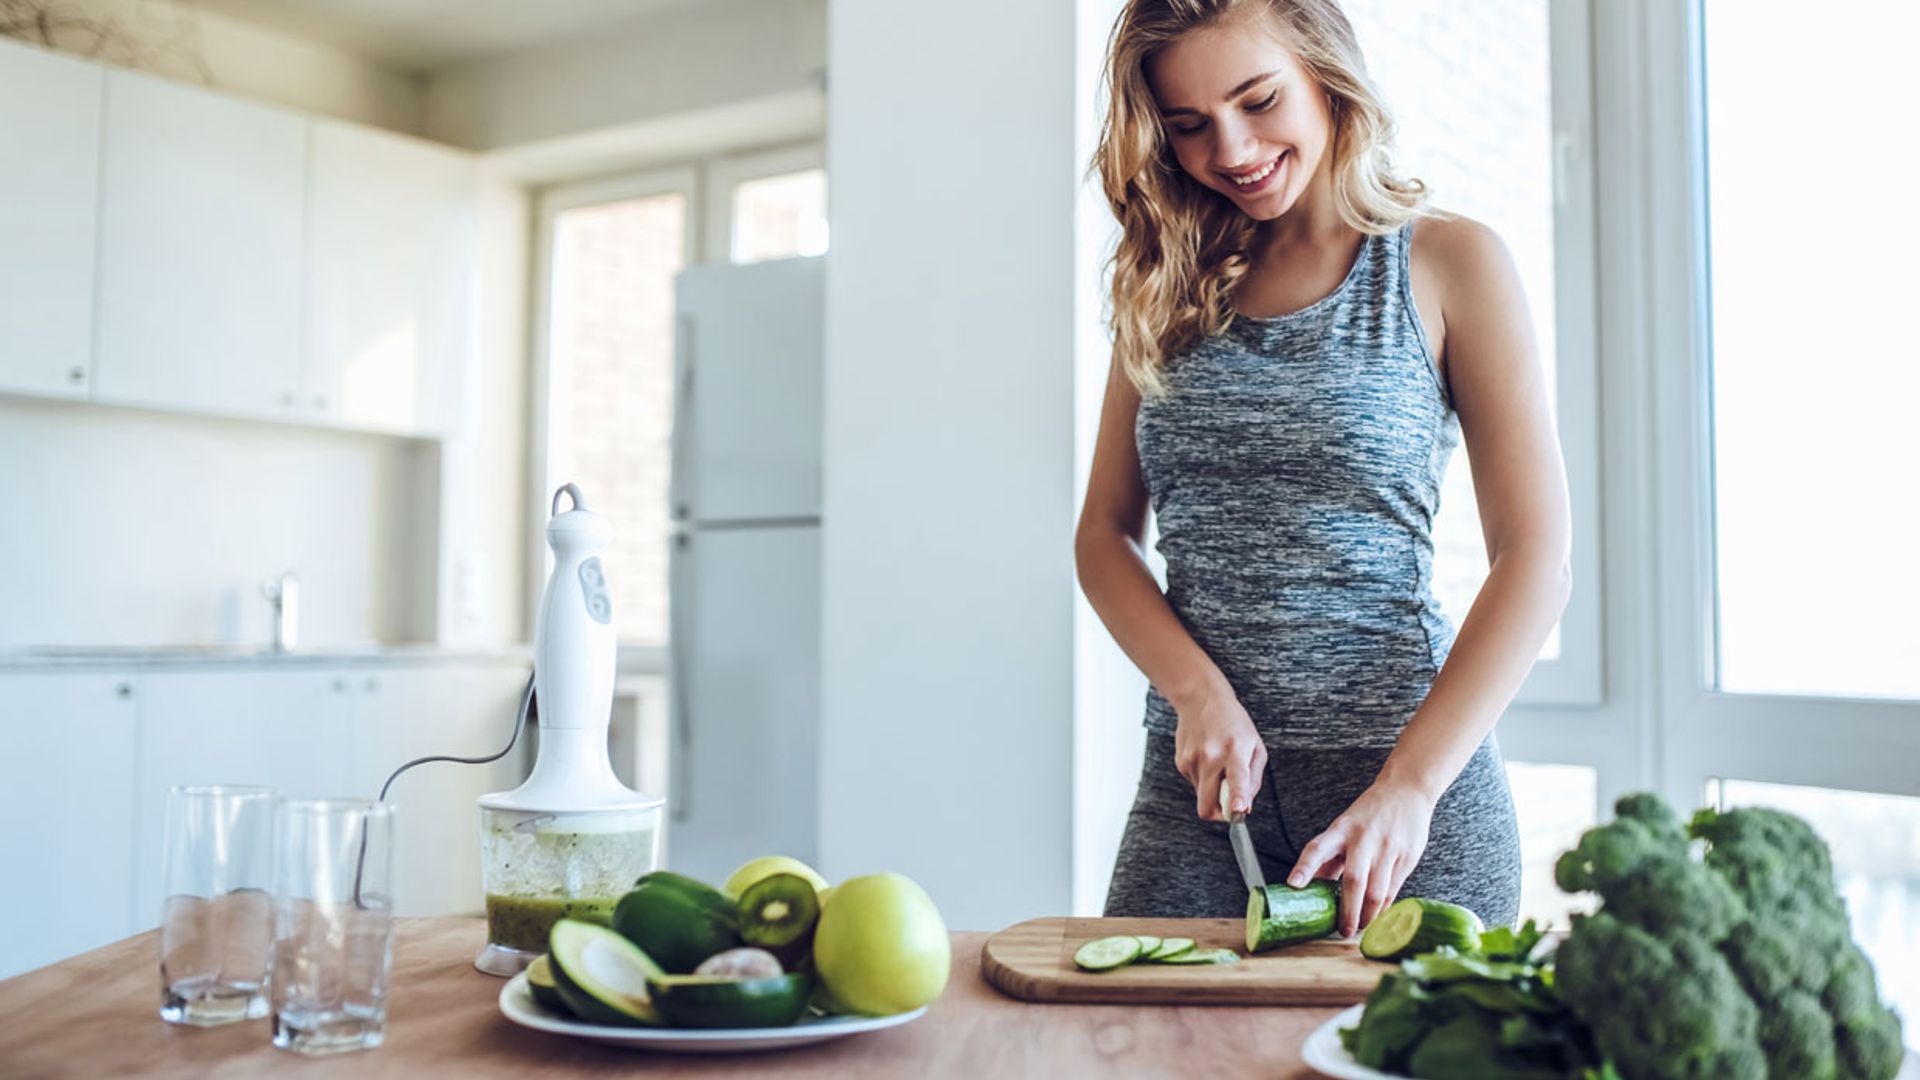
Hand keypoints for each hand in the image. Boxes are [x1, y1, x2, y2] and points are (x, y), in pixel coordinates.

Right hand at [1172, 690, 1266, 821]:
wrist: (1200, 698)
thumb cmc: (1233, 723)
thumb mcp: (1255, 746)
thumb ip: (1253, 780)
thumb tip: (1245, 807)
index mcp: (1235, 751)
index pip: (1237, 778)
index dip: (1237, 797)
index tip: (1237, 809)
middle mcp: (1211, 757)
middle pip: (1208, 805)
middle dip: (1219, 814)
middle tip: (1230, 805)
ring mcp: (1192, 760)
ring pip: (1202, 797)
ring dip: (1213, 790)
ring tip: (1219, 765)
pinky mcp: (1181, 762)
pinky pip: (1195, 784)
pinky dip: (1204, 779)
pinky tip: (1207, 758)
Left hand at [1285, 782, 1434, 937]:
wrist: (1407, 790)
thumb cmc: (1370, 814)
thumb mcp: (1344, 827)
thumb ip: (1329, 857)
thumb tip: (1309, 886)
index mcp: (1341, 829)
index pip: (1317, 848)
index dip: (1304, 866)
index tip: (1293, 884)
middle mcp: (1363, 838)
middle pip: (1353, 880)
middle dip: (1347, 911)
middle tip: (1343, 930)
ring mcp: (1387, 848)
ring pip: (1376, 891)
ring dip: (1368, 916)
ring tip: (1360, 927)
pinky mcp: (1407, 857)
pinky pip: (1393, 890)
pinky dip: (1384, 908)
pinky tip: (1378, 916)